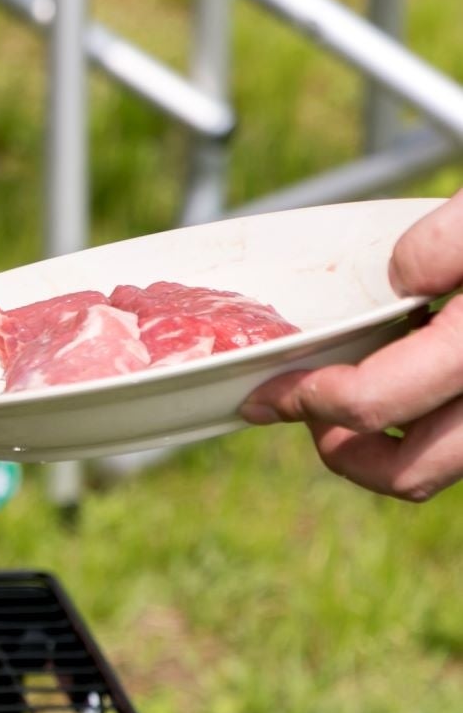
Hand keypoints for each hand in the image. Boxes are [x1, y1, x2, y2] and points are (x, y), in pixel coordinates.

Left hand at [240, 191, 462, 501]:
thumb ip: (457, 238)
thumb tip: (403, 276)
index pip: (376, 402)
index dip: (307, 399)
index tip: (269, 391)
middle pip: (410, 473)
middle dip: (343, 450)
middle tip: (307, 409)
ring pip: (448, 468)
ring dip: (393, 445)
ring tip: (362, 393)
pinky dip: (439, 425)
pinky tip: (427, 367)